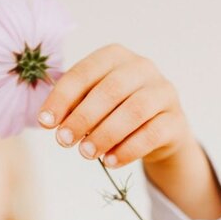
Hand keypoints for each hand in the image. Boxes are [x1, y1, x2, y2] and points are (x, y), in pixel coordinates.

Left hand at [37, 44, 220, 219]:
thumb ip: (73, 107)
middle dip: (83, 117)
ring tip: (86, 154)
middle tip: (64, 141)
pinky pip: (152, 133)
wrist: (159, 132)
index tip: (45, 123)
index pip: (85, 72)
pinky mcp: (175, 120)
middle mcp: (142, 68)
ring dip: (105, 134)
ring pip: (135, 111)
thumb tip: (49, 121)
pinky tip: (109, 162)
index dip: (62, 98)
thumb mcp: (93, 104)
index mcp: (115, 57)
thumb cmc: (116, 113)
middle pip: (111, 90)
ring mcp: (163, 92)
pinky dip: (128, 149)